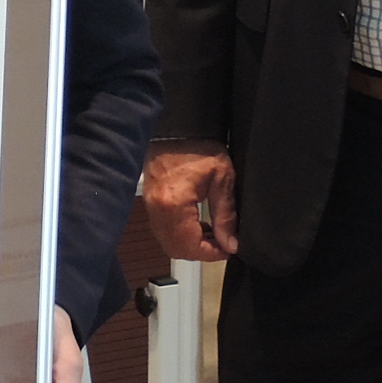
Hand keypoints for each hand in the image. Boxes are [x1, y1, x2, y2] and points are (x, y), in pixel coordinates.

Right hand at [141, 144, 238, 262]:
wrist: (177, 129)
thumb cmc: (200, 147)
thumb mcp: (222, 179)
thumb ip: (225, 215)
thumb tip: (231, 244)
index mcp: (175, 204)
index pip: (190, 246)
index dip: (211, 253)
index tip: (229, 249)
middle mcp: (158, 210)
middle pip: (177, 249)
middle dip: (200, 252)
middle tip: (222, 243)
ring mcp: (150, 208)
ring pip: (168, 242)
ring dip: (190, 244)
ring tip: (212, 233)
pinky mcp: (150, 203)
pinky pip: (164, 230)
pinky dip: (180, 235)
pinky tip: (197, 224)